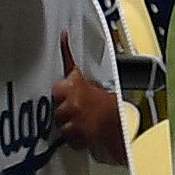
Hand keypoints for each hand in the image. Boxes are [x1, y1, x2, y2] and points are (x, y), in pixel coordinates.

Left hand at [50, 38, 124, 163]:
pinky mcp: (79, 138)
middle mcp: (73, 103)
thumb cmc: (99, 97)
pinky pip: (67, 139)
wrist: (120, 119)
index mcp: (73, 86)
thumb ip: (67, 58)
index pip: (55, 91)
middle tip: (78, 110)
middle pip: (55, 110)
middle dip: (64, 111)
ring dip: (69, 125)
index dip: (61, 96)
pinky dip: (75, 138)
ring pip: (59, 126)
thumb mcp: (81, 75)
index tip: (69, 96)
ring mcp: (76, 122)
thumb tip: (62, 35)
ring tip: (83, 120)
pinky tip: (85, 130)